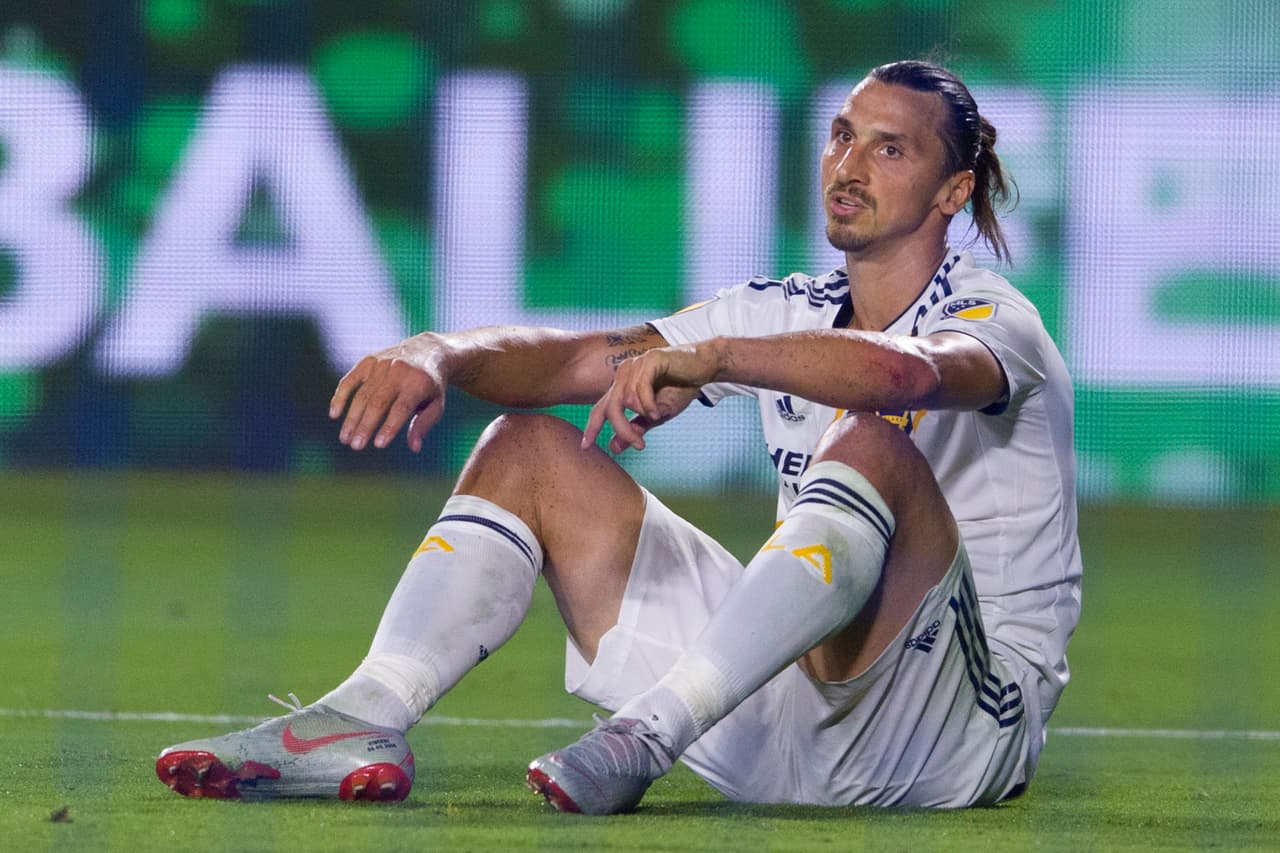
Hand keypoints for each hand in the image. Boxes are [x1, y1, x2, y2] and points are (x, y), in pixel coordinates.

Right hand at [329, 335, 447, 452]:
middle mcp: (399, 371)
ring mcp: (382, 364)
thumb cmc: (431, 386)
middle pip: (378, 402)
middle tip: (356, 446)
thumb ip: (424, 425)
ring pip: (362, 394)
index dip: (389, 426)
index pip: (401, 408)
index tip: (378, 445)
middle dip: (365, 426)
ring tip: (345, 439)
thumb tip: (414, 448)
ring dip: (351, 418)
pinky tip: (334, 414)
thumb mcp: (436, 404)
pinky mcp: (368, 361)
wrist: (428, 351)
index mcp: (418, 383)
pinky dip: (340, 396)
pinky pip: (350, 380)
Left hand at [583, 343, 717, 451]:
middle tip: (639, 446)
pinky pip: (641, 388)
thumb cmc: (680, 388)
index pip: (600, 408)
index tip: (585, 447)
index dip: (592, 428)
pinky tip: (659, 411)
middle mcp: (624, 373)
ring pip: (626, 400)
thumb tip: (613, 448)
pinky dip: (649, 404)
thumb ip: (636, 428)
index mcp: (622, 385)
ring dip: (643, 414)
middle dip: (622, 429)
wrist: (704, 367)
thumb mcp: (656, 415)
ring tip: (658, 416)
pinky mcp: (650, 360)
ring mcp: (636, 364)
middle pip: (610, 407)